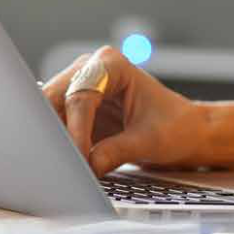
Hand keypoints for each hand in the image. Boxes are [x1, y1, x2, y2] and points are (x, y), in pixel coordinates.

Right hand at [40, 46, 206, 176]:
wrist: (185, 132)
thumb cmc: (175, 126)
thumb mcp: (149, 141)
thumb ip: (116, 152)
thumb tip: (87, 167)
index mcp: (111, 64)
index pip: (81, 96)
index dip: (76, 130)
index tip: (78, 159)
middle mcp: (90, 70)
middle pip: (54, 99)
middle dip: (55, 132)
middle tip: (61, 166)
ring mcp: (79, 88)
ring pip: (48, 113)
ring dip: (52, 140)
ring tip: (62, 169)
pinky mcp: (75, 111)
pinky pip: (54, 127)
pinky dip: (56, 145)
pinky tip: (64, 164)